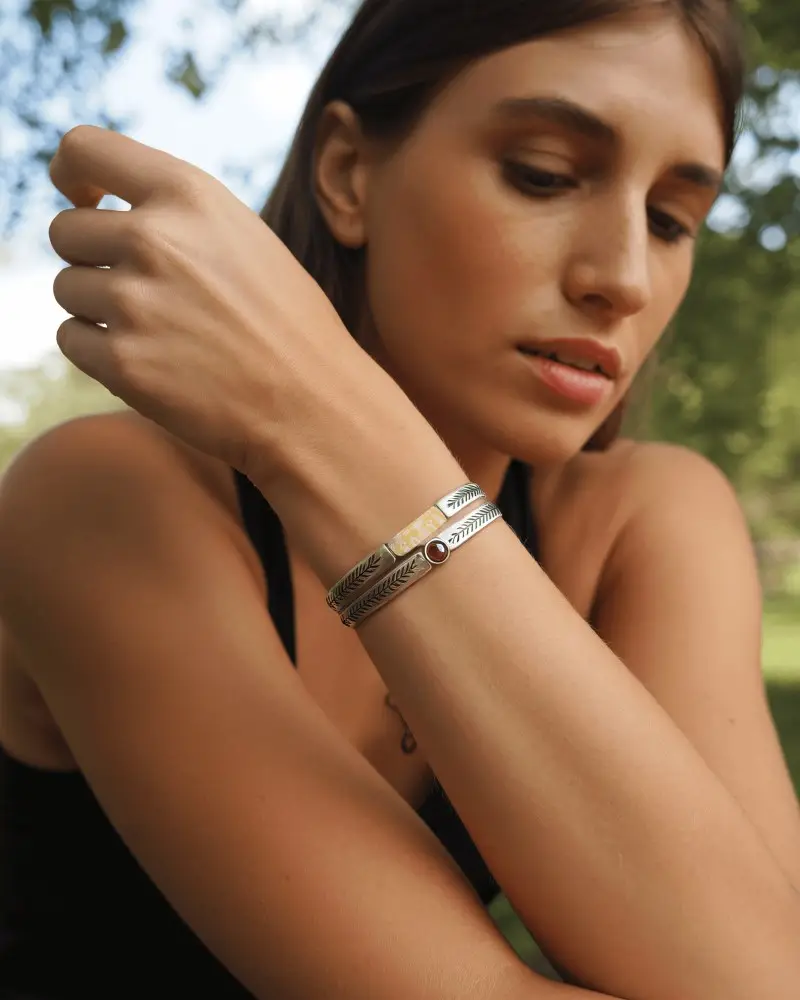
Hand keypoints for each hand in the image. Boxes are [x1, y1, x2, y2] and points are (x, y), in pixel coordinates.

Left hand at [48, 125, 358, 476]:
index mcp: (189, 196)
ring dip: (97, 309)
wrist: (313, 404)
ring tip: (159, 333)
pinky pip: (71, 339)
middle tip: (142, 293)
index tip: (82, 199)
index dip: (71, 173)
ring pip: (68, 288)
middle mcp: (154, 239)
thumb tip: (103, 214)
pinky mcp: (122, 362)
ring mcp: (133, 302)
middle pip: (65, 231)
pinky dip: (99, 353)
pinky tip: (152, 362)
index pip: (84, 149)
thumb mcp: (244, 239)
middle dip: (92, 259)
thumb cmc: (287, 324)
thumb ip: (177, 217)